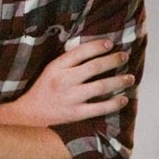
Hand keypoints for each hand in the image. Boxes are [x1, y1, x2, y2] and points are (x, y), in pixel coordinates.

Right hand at [12, 39, 133, 126]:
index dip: (97, 46)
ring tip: (130, 78)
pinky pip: (99, 108)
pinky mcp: (75, 114)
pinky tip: (123, 99)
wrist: (29, 114)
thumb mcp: (50, 70)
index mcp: (56, 67)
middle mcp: (64, 81)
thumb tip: (93, 50)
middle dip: (113, 61)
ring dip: (118, 81)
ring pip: (100, 86)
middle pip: (94, 67)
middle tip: (124, 57)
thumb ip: (67, 62)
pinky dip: (114, 104)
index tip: (110, 44)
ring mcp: (70, 98)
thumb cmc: (42, 89)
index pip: (80, 52)